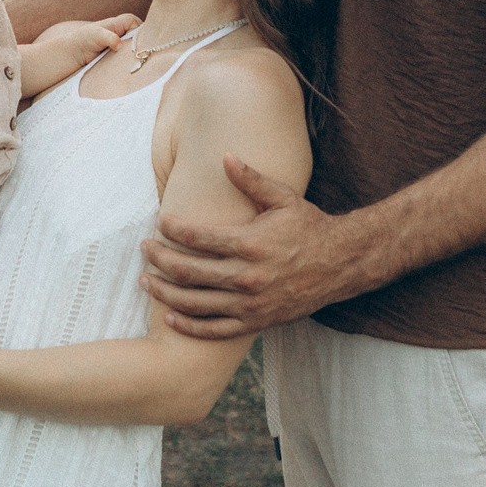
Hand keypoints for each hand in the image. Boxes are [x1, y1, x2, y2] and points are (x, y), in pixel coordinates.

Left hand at [33, 14, 137, 68]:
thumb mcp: (96, 35)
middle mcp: (125, 33)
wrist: (73, 55)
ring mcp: (123, 45)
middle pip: (141, 37)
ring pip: (137, 49)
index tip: (138, 44)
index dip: (141, 32)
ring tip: (134, 62)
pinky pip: (131, 58)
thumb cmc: (83, 39)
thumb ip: (108, 37)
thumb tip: (118, 43)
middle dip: (142, 45)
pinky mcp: (120, 57)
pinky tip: (129, 67)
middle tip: (139, 55)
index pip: (139, 24)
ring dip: (136, 55)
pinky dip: (131, 62)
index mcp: (121, 22)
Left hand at [139, 155, 361, 338]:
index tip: (159, 223)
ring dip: (165, 292)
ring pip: (195, 302)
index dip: (173, 230)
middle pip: (188, 271)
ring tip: (146, 282)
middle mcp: (246, 277)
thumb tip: (225, 156)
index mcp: (250, 243)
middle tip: (144, 249)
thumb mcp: (283, 198)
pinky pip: (215, 330)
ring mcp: (250, 304)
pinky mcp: (256, 322)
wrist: (341, 264)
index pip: (197, 237)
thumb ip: (251, 179)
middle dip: (160, 259)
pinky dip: (189, 325)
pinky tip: (170, 316)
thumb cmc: (309, 227)